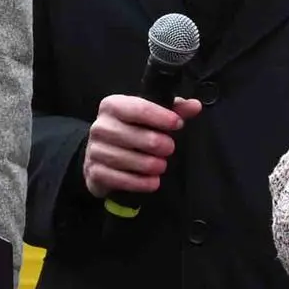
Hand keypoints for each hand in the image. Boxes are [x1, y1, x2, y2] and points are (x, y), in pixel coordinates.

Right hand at [82, 91, 202, 198]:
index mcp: (113, 105)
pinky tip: (153, 182)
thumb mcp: (150, 116)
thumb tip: (194, 106)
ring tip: (161, 166)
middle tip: (170, 149)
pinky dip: (138, 182)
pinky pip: (117, 178)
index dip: (160, 117)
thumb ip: (173, 110)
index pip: (137, 108)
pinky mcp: (94, 172)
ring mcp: (94, 150)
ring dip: (148, 164)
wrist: (102, 156)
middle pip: (132, 135)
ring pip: (124, 159)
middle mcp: (100, 126)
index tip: (178, 124)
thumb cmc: (131, 131)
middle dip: (156, 143)